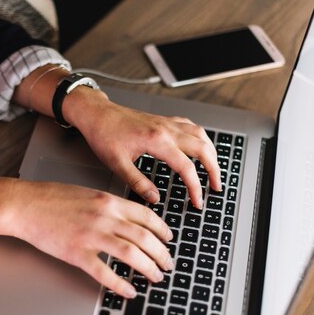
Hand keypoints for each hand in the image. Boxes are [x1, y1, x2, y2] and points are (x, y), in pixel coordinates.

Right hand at [5, 180, 174, 297]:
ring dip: (149, 268)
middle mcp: (105, 217)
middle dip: (162, 254)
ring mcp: (91, 236)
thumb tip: (127, 220)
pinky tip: (129, 291)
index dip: (163, 231)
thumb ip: (108, 206)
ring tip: (156, 277)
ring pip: (132, 255)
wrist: (24, 204)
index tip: (169, 240)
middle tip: (168, 264)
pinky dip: (121, 284)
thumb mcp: (87, 194)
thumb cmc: (51, 198)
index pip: (147, 216)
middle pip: (146, 238)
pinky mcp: (77, 253)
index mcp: (109, 201)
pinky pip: (105, 273)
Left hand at [63, 89, 221, 207]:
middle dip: (214, 170)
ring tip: (214, 169)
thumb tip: (154, 198)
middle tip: (216, 187)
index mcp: (157, 141)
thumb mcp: (117, 164)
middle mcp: (166, 129)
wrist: (96, 113)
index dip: (195, 187)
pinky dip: (200, 137)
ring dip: (211, 152)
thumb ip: (138, 183)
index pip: (186, 167)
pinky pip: (190, 126)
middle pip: (202, 148)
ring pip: (200, 135)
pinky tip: (200, 145)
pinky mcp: (163, 120)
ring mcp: (166, 123)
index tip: (198, 201)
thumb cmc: (103, 134)